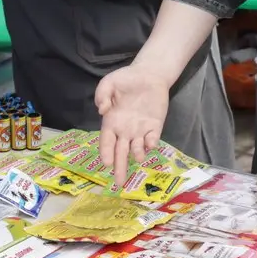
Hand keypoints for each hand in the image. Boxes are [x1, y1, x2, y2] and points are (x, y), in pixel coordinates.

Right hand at [95, 65, 170, 183]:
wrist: (149, 74)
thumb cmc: (126, 79)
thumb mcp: (109, 82)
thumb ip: (102, 94)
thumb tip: (102, 110)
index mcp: (111, 122)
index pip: (106, 142)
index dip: (105, 153)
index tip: (107, 163)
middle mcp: (125, 130)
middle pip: (120, 153)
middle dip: (120, 168)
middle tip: (119, 183)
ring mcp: (140, 130)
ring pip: (136, 148)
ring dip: (137, 154)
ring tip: (138, 157)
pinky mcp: (155, 127)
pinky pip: (152, 139)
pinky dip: (151, 144)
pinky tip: (149, 144)